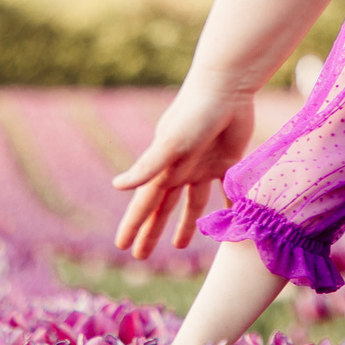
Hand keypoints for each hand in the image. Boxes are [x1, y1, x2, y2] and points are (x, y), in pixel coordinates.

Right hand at [113, 75, 256, 257]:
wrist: (227, 88)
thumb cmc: (195, 113)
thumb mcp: (170, 143)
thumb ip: (148, 166)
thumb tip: (117, 186)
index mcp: (163, 168)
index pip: (144, 204)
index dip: (134, 226)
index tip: (122, 247)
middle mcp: (180, 170)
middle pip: (163, 208)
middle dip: (152, 231)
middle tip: (140, 256)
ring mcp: (203, 166)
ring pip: (192, 203)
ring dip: (185, 224)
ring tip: (179, 246)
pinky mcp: (227, 161)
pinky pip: (226, 191)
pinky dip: (226, 206)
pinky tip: (227, 222)